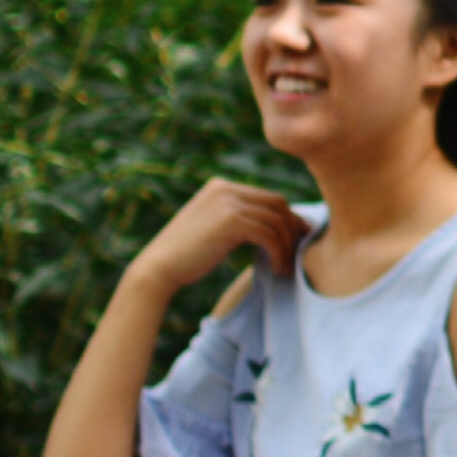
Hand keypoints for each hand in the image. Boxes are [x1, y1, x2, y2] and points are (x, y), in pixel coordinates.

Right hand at [129, 179, 307, 295]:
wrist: (158, 268)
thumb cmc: (187, 256)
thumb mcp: (214, 228)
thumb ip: (239, 219)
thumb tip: (275, 223)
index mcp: (221, 187)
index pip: (268, 197)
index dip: (288, 219)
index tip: (297, 240)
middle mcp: (226, 189)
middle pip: (278, 204)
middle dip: (293, 229)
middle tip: (298, 253)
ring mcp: (228, 203)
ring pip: (277, 221)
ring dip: (287, 247)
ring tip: (286, 267)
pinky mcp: (231, 221)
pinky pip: (269, 235)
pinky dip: (279, 253)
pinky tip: (277, 269)